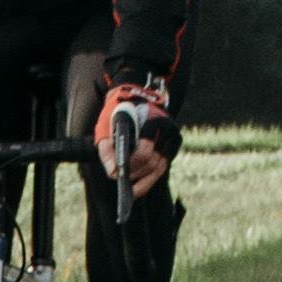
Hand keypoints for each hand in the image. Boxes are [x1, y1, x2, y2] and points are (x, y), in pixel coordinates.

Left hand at [95, 67, 176, 197]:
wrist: (136, 97)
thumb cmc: (118, 113)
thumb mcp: (107, 126)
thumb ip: (107, 149)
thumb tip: (113, 173)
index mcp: (151, 121)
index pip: (143, 152)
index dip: (130, 166)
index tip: (118, 176)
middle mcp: (165, 128)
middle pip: (151, 162)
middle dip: (135, 173)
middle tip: (121, 178)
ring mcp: (172, 135)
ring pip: (159, 167)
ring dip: (143, 178)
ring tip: (129, 183)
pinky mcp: (174, 142)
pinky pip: (163, 166)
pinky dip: (150, 177)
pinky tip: (138, 184)